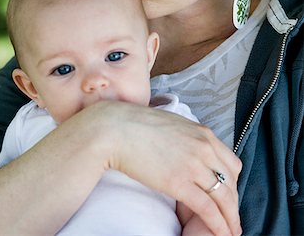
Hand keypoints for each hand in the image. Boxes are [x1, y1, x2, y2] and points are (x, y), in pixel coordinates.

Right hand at [102, 101, 241, 235]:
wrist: (116, 129)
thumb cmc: (138, 125)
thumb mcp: (173, 125)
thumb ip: (187, 138)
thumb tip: (188, 150)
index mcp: (203, 133)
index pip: (231, 163)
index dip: (232, 183)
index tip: (228, 195)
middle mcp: (204, 147)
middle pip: (231, 181)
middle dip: (233, 202)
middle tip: (231, 217)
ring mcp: (193, 165)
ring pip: (224, 197)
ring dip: (230, 218)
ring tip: (230, 231)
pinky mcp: (179, 182)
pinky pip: (207, 208)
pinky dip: (219, 224)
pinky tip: (221, 233)